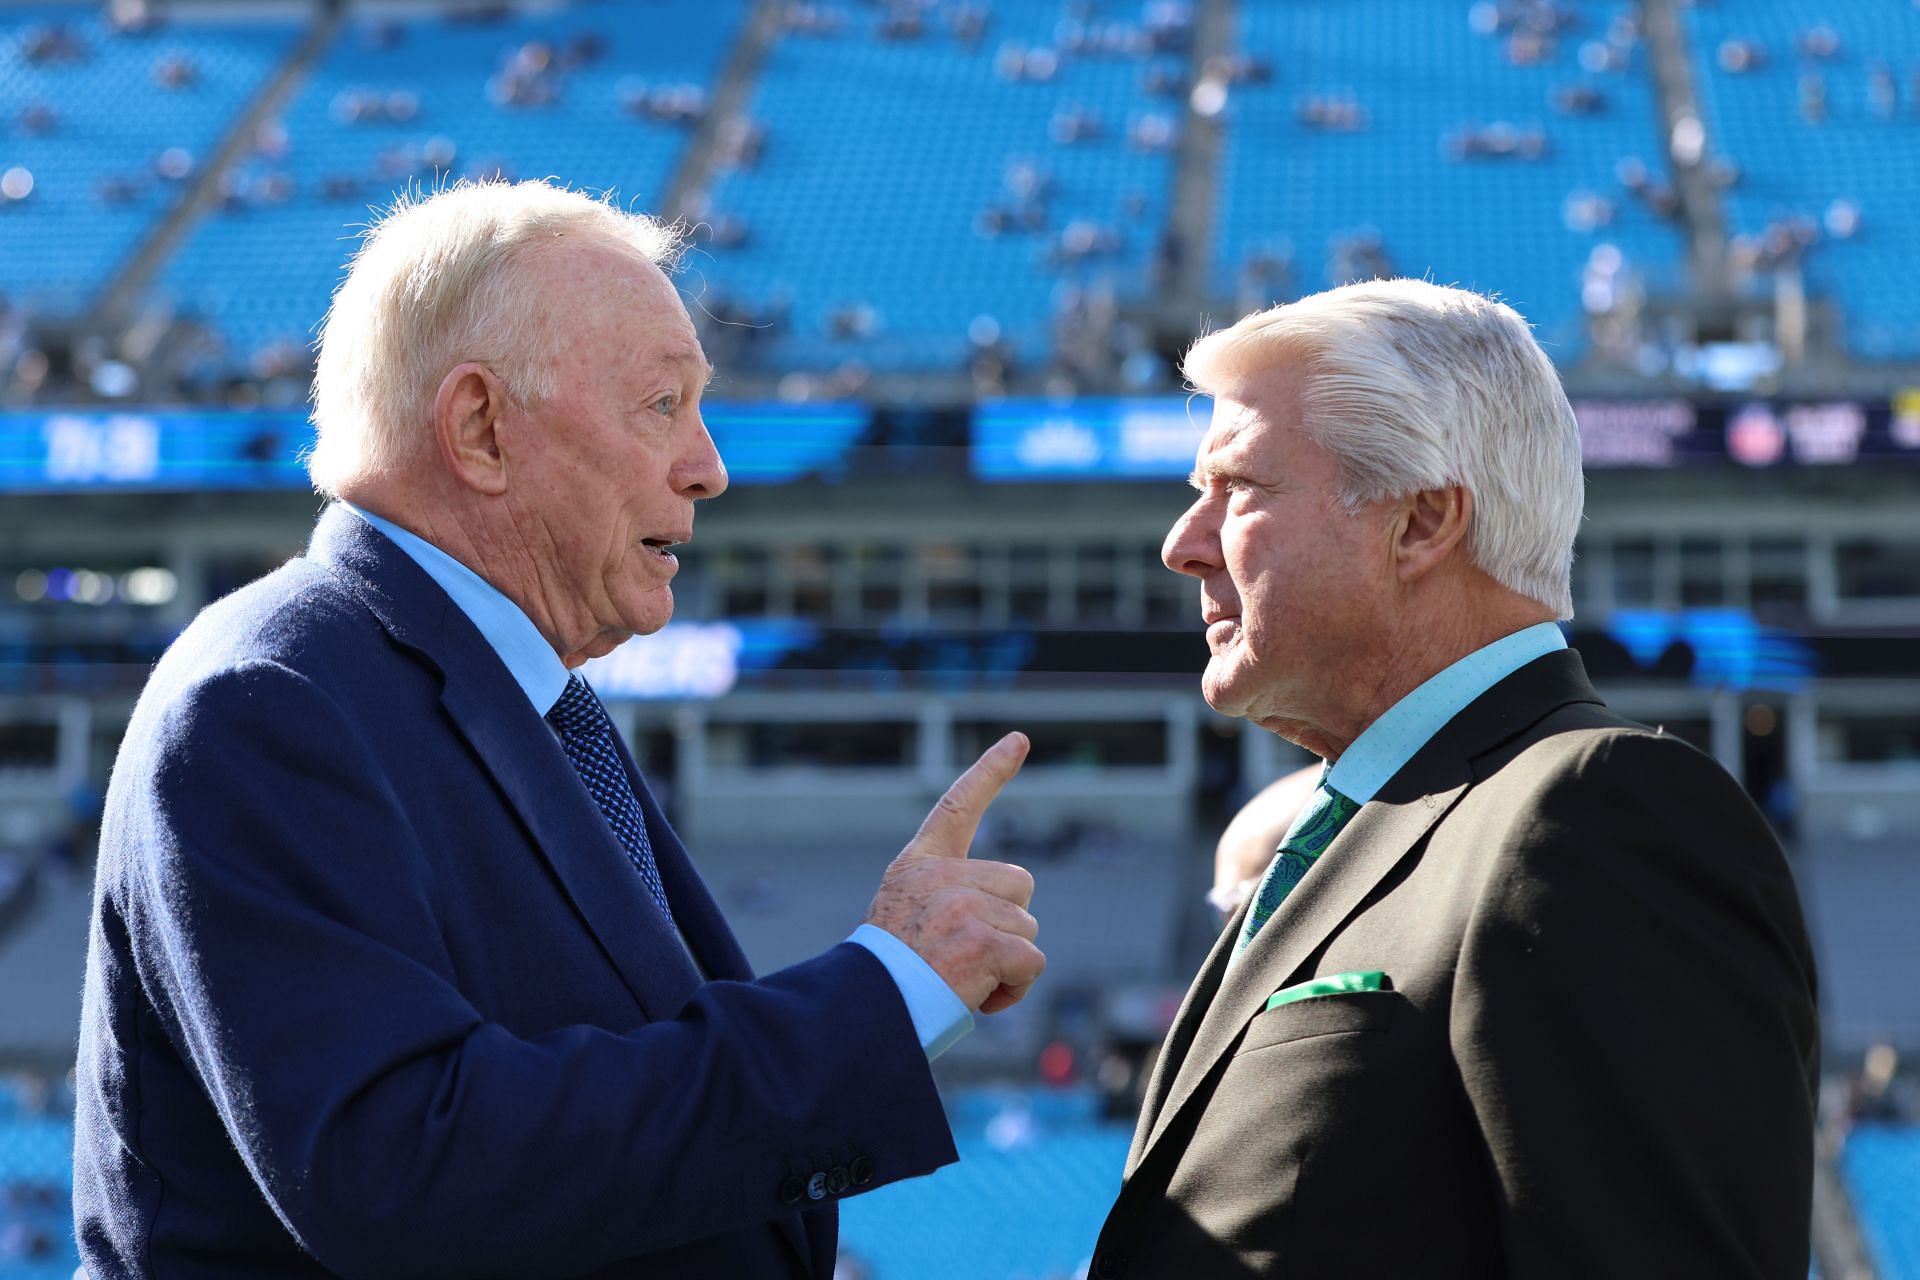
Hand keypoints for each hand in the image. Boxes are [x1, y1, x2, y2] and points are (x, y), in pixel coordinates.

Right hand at [863, 733, 1044, 1013]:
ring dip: (1007, 960)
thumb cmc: (887, 975)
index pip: (958, 805)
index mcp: (920, 864)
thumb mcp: (902, 917)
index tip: (1019, 740)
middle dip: (1005, 922)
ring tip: (961, 977)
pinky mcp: (985, 942)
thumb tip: (1007, 925)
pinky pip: (1031, 962)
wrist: (866, 1008)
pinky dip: (1014, 987)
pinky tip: (978, 997)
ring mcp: (966, 907)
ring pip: (1027, 927)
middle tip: (962, 954)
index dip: (991, 771)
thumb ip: (947, 900)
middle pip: (1019, 885)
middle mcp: (944, 877)